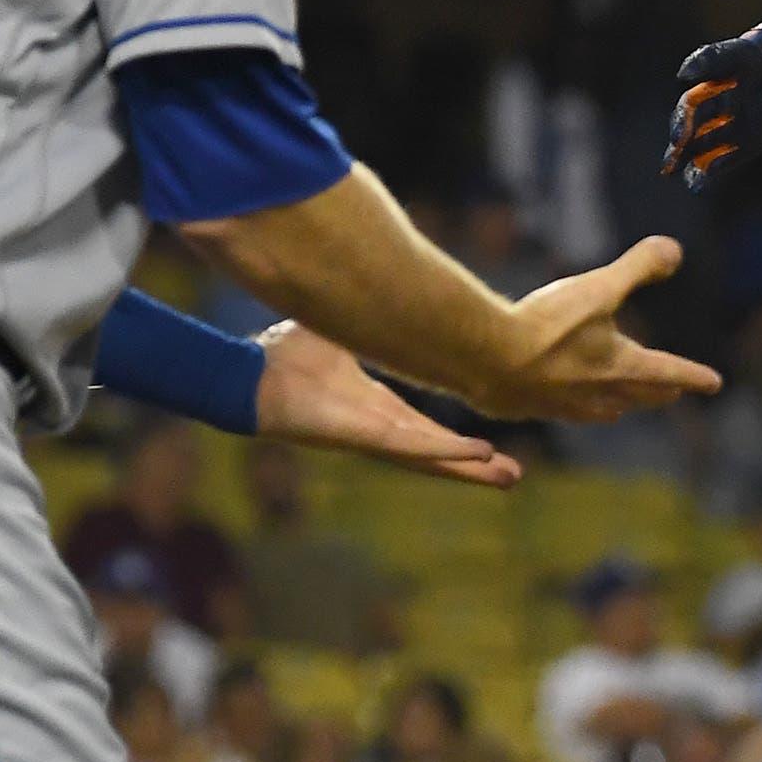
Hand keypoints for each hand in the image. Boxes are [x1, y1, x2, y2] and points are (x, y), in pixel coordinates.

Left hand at [254, 321, 522, 488]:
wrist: (249, 375)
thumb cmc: (283, 356)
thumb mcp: (339, 331)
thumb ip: (361, 316)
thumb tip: (375, 283)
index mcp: (376, 408)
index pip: (425, 431)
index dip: (456, 442)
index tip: (489, 450)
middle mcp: (378, 428)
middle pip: (436, 454)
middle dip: (473, 467)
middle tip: (512, 478)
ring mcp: (372, 436)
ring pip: (429, 458)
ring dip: (467, 468)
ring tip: (507, 478)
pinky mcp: (361, 436)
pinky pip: (410, 448)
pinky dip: (442, 452)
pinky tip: (474, 456)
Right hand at [478, 237, 724, 421]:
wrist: (488, 358)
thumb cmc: (547, 324)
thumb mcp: (599, 287)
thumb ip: (638, 268)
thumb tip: (676, 251)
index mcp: (619, 366)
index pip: (668, 370)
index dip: (693, 374)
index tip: (715, 383)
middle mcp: (597, 393)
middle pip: (637, 395)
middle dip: (658, 393)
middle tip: (673, 394)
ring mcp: (563, 406)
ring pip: (601, 409)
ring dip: (618, 405)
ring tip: (620, 407)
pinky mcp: (531, 408)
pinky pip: (561, 412)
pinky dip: (572, 408)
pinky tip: (561, 404)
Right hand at [662, 0, 761, 192]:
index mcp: (740, 56)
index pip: (717, 57)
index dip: (701, 63)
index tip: (686, 72)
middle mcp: (726, 87)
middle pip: (698, 102)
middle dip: (685, 119)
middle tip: (677, 135)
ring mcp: (727, 116)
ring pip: (700, 132)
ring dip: (686, 147)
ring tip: (671, 164)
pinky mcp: (736, 141)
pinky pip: (717, 157)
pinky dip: (705, 171)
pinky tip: (693, 185)